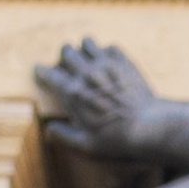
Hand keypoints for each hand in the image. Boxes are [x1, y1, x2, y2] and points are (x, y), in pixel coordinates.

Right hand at [35, 36, 164, 160]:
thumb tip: (50, 130)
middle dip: (64, 58)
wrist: (148, 127)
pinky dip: (106, 53)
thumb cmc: (116, 140)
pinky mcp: (124, 61)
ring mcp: (106, 64)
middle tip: (69, 67)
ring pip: (86, 42)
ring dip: (84, 50)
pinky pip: (109, 46)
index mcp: (73, 92)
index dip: (42, 71)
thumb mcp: (86, 145)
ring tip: (89, 61)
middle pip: (66, 51)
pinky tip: (110, 64)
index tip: (40, 70)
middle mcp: (87, 73)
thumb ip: (65, 136)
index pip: (50, 74)